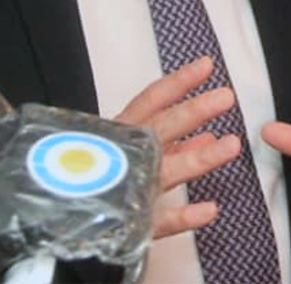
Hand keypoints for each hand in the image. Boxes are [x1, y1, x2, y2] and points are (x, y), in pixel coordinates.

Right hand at [114, 57, 240, 238]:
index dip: (179, 83)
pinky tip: (210, 209)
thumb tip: (207, 135)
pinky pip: (162, 221)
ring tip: (231, 145)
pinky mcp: (135, 224)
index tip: (206, 66)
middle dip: (194, 111)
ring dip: (200, 158)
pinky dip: (185, 217)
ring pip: (167, 170)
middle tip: (226, 97)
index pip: (152, 101)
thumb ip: (173, 145)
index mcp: (123, 134)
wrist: (58, 225)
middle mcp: (128, 156)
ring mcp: (132, 189)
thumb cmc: (105, 179)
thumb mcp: (134, 153)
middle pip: (162, 128)